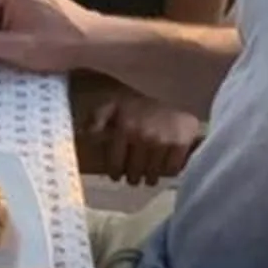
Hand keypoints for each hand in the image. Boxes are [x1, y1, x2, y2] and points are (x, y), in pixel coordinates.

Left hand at [77, 85, 202, 186]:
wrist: (172, 90)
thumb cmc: (138, 101)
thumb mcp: (112, 104)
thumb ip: (96, 119)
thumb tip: (85, 135)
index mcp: (125, 128)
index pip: (116, 163)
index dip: (115, 173)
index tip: (116, 176)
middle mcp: (144, 136)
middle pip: (135, 171)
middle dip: (133, 177)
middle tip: (133, 178)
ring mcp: (164, 140)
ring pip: (153, 173)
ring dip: (150, 177)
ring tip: (148, 177)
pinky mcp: (182, 143)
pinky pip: (172, 168)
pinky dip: (168, 171)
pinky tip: (164, 167)